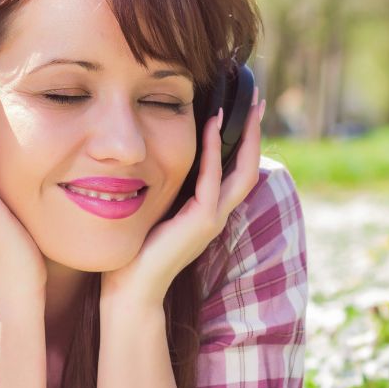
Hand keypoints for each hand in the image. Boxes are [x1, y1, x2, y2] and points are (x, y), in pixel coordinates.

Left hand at [100, 94, 266, 308]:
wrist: (131, 288)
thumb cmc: (136, 250)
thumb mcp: (154, 208)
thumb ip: (163, 187)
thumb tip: (149, 157)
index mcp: (208, 211)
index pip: (234, 170)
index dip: (243, 140)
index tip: (244, 109)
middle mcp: (217, 214)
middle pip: (249, 167)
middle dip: (254, 132)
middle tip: (257, 98)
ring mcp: (212, 219)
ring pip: (241, 172)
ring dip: (245, 136)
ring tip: (247, 105)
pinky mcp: (201, 222)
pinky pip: (211, 179)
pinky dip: (212, 150)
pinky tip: (211, 125)